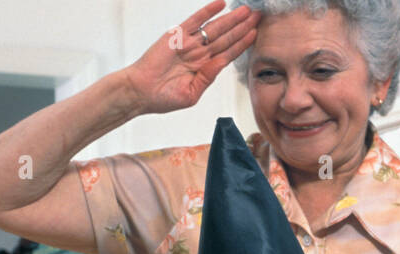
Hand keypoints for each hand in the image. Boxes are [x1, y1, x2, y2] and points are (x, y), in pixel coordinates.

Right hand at [124, 1, 260, 114]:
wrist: (141, 92)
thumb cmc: (163, 98)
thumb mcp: (191, 94)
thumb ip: (208, 78)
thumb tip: (221, 62)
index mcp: (205, 68)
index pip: (228, 53)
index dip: (243, 43)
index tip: (256, 34)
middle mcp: (199, 53)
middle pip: (226, 38)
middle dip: (243, 27)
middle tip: (259, 16)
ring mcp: (189, 43)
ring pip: (215, 28)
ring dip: (231, 19)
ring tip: (247, 11)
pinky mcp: (177, 35)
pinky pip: (195, 20)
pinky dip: (208, 11)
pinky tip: (221, 4)